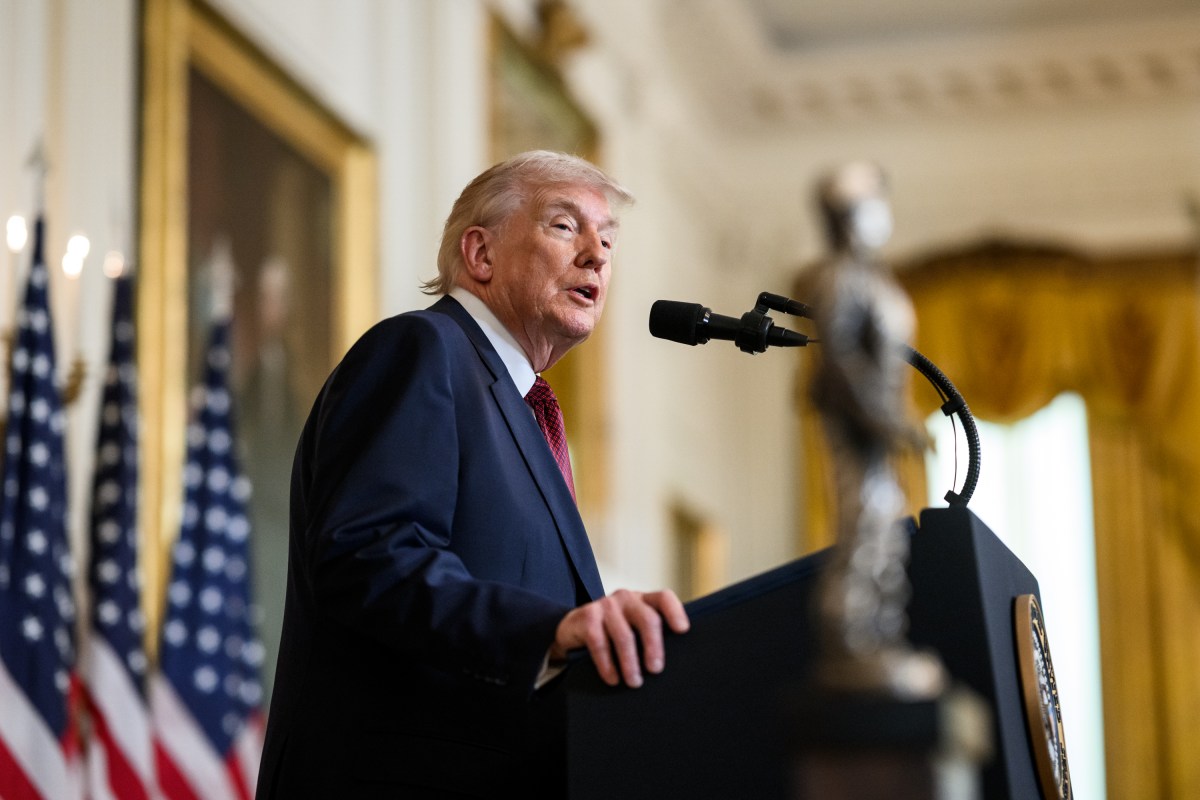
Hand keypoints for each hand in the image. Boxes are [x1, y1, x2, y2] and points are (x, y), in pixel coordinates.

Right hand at [549, 589, 689, 687]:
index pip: (663, 598)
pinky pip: (600, 644)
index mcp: (643, 600)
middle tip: (655, 670)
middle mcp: (626, 598)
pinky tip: (613, 679)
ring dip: (631, 663)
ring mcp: (606, 605)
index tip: (682, 631)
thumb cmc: (612, 632)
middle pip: (648, 619)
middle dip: (654, 646)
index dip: (675, 612)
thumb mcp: (632, 628)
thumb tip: (675, 663)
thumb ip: (649, 634)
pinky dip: (608, 665)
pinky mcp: (587, 617)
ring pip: (624, 636)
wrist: (572, 628)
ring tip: (635, 682)